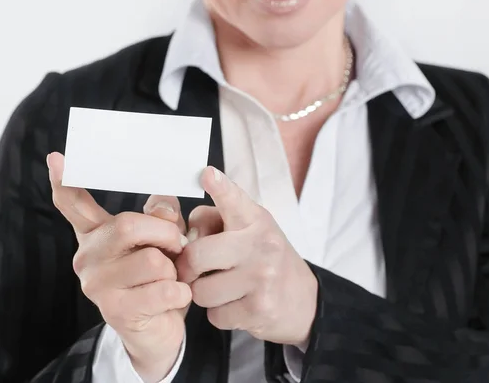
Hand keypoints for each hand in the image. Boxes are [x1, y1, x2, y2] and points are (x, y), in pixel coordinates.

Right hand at [47, 152, 189, 382]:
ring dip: (174, 270)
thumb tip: (162, 206)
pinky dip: (181, 292)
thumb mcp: (162, 241)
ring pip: (153, 261)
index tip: (56, 157)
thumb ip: (161, 217)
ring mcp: (97, 285)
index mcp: (96, 234)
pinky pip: (164, 290)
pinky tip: (173, 298)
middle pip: (128, 225)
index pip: (74, 204)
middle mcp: (87, 257)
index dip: (65, 181)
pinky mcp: (116, 311)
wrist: (156, 332)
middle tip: (176, 246)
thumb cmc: (157, 279)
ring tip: (169, 278)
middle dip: (165, 233)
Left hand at [176, 167, 317, 345]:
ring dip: (204, 294)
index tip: (208, 173)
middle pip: (196, 256)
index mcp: (255, 220)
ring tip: (223, 287)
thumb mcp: (247, 230)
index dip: (219, 188)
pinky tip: (236, 304)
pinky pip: (214, 315)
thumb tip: (184, 240)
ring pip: (201, 291)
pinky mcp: (259, 310)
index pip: (233, 200)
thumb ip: (213, 223)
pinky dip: (219, 313)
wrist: (303, 301)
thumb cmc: (263, 258)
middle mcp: (261, 245)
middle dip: (187, 267)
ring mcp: (262, 278)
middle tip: (195, 270)